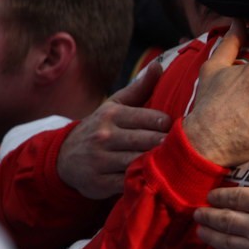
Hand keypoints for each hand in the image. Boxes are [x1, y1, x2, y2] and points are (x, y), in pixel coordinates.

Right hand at [57, 61, 170, 198]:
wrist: (63, 157)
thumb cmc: (100, 128)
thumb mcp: (115, 105)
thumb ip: (140, 88)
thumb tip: (159, 64)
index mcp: (112, 114)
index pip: (154, 119)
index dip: (170, 126)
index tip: (180, 130)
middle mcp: (104, 136)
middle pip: (150, 141)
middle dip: (169, 145)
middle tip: (185, 149)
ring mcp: (100, 160)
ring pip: (141, 162)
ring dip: (159, 164)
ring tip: (174, 164)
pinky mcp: (99, 183)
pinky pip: (129, 183)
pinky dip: (144, 182)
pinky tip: (155, 179)